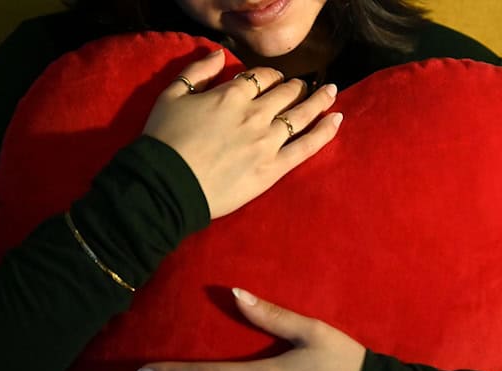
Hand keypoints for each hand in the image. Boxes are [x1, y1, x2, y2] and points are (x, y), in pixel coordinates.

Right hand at [142, 49, 343, 219]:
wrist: (167, 184)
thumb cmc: (164, 140)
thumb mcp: (171, 96)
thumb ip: (196, 71)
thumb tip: (217, 54)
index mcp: (231, 94)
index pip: (260, 77)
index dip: (269, 76)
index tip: (273, 79)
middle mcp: (255, 113)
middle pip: (285, 92)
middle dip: (296, 86)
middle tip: (303, 86)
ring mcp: (267, 141)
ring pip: (301, 114)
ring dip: (319, 99)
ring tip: (331, 91)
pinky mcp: (273, 168)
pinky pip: (307, 146)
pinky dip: (325, 131)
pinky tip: (338, 119)